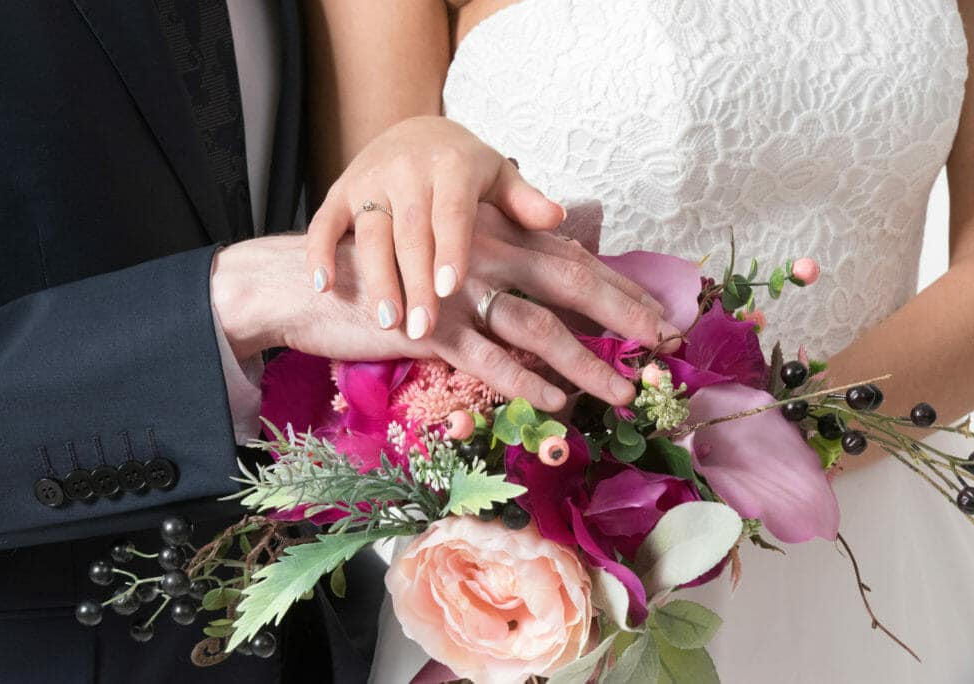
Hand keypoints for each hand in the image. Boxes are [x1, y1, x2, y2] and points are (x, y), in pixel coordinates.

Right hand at [212, 206, 676, 411]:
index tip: (660, 316)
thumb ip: (496, 264)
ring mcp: (457, 293)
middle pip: (570, 282)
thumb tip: (551, 278)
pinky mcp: (428, 329)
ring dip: (584, 364)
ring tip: (621, 393)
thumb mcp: (444, 260)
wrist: (308, 284)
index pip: (572, 258)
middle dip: (623, 317)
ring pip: (537, 327)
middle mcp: (483, 258)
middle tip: (665, 349)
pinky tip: (552, 403)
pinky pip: (486, 360)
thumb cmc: (385, 273)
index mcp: (492, 237)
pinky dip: (523, 382)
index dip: (620, 286)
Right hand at [305, 116, 563, 339]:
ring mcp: (368, 181)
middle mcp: (407, 170)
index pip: (452, 211)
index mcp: (452, 165)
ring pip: (369, 234)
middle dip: (415, 281)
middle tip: (423, 327)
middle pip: (410, 231)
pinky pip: (323, 224)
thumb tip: (555, 216)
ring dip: (376, 278)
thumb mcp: (496, 177)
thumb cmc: (463, 169)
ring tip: (386, 321)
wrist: (411, 129)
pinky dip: (320, 254)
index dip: (451, 249)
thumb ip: (522, 201)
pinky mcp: (338, 193)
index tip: (452, 288)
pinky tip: (323, 288)